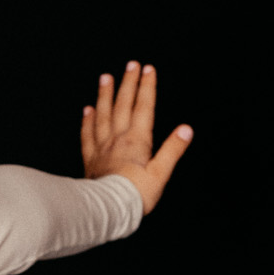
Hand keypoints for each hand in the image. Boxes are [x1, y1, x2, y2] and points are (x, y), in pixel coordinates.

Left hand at [80, 61, 191, 214]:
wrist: (107, 210)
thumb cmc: (136, 195)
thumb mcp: (161, 173)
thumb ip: (172, 150)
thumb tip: (186, 129)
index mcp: (138, 141)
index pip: (144, 107)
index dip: (147, 87)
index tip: (148, 69)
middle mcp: (118, 139)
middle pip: (123, 105)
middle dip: (128, 83)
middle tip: (130, 65)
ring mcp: (102, 148)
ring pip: (103, 115)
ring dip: (105, 95)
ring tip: (106, 78)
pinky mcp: (90, 160)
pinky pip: (88, 135)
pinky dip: (88, 120)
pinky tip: (88, 110)